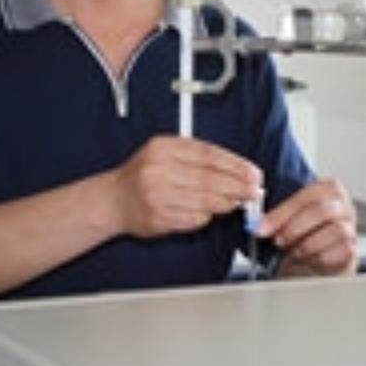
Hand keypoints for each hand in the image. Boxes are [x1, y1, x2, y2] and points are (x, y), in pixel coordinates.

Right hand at [110, 136, 261, 237]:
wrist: (112, 200)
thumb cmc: (144, 176)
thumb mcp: (166, 154)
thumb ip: (197, 159)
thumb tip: (237, 170)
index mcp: (163, 147)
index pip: (208, 154)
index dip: (235, 165)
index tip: (252, 173)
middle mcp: (158, 168)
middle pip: (209, 178)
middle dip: (236, 186)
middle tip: (253, 191)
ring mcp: (156, 194)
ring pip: (203, 200)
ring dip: (225, 203)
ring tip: (236, 202)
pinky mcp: (157, 217)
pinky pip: (192, 218)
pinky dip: (206, 217)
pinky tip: (211, 214)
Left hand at [257, 179, 357, 275]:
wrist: (316, 262)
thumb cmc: (302, 235)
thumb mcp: (289, 220)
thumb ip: (278, 217)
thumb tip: (258, 222)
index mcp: (327, 189)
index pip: (305, 196)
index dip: (281, 213)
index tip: (263, 227)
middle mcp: (343, 205)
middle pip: (321, 210)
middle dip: (294, 227)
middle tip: (278, 240)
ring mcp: (351, 226)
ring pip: (334, 230)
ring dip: (308, 244)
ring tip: (295, 252)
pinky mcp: (354, 248)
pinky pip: (342, 250)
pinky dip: (321, 257)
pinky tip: (310, 259)